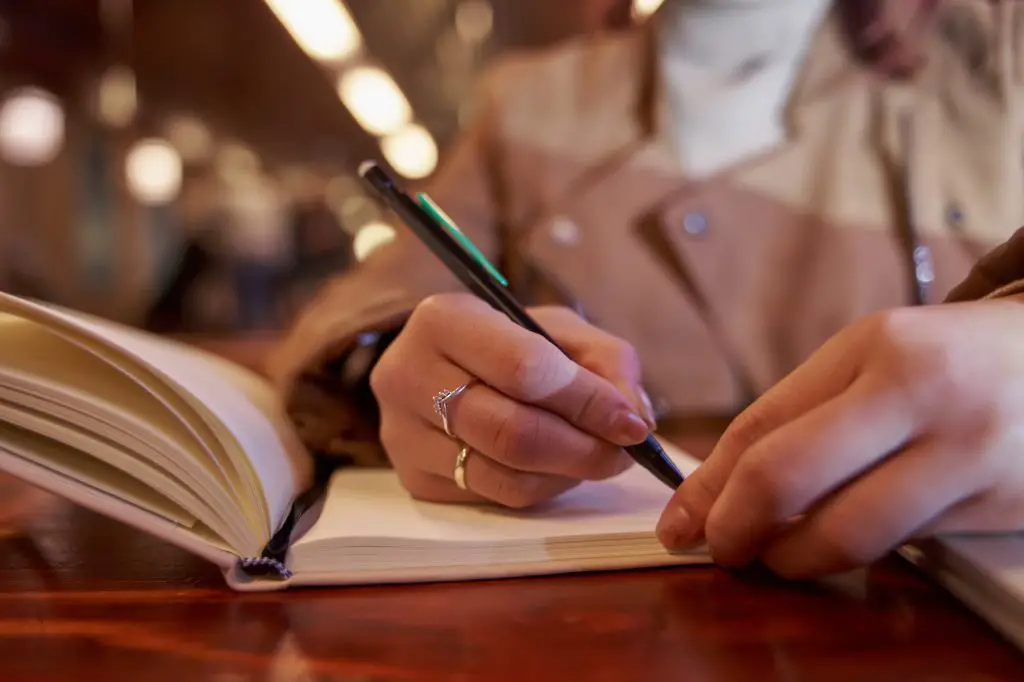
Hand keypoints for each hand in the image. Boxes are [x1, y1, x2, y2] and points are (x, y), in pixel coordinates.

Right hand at [370, 293, 656, 507]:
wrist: (446, 367)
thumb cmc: (510, 342)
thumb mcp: (559, 329)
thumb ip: (608, 361)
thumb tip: (634, 418)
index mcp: (442, 319)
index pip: (523, 368)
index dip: (587, 400)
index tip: (631, 422)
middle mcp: (407, 375)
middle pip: (511, 431)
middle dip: (583, 447)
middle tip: (624, 451)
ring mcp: (402, 433)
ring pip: (504, 474)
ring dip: (567, 473)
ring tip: (596, 457)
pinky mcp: (413, 478)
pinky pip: (493, 496)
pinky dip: (540, 488)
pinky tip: (556, 468)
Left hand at [656, 298, 1023, 577]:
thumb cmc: (948, 360)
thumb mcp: (872, 359)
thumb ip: (801, 415)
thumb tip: (721, 487)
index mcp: (872, 348)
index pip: (762, 426)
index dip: (707, 486)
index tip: (679, 523)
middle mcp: (916, 396)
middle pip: (788, 478)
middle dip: (735, 527)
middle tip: (719, 549)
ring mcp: (964, 454)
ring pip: (846, 533)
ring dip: (793, 558)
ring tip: (776, 555)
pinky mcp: (996, 506)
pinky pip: (902, 546)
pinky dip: (853, 555)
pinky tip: (833, 546)